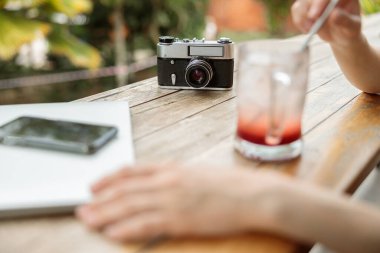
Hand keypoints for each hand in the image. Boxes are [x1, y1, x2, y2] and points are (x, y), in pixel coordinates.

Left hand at [76, 164, 289, 240]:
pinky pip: (146, 224)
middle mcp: (167, 181)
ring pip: (130, 206)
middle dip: (100, 200)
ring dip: (105, 214)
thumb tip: (154, 182)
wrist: (252, 195)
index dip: (109, 178)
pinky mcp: (180, 220)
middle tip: (82, 207)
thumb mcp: (196, 172)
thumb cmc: (228, 184)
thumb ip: (173, 176)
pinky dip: (126, 229)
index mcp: (171, 168)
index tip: (94, 185)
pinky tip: (112, 233)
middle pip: (125, 190)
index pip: (131, 171)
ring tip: (88, 220)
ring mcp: (173, 200)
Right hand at [291, 0, 361, 45]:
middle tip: (309, 26)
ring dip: (303, 18)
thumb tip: (334, 14)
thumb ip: (345, 21)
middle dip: (308, 10)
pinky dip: (299, 21)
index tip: (314, 16)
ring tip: (311, 30)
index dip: (320, 2)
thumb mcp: (351, 28)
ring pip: (302, 2)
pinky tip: (307, 30)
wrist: (341, 36)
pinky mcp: (306, 4)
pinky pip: (296, 9)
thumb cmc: (348, 31)